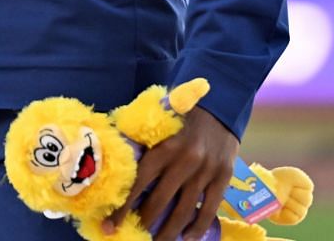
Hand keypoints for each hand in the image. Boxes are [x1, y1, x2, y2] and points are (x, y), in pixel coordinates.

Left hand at [106, 108, 238, 240]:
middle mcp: (183, 162)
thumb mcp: (155, 124)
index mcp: (161, 148)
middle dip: (145, 223)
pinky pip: (208, 209)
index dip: (122, 208)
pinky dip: (197, 227)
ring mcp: (204, 172)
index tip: (110, 226)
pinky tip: (188, 237)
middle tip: (136, 236)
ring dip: (170, 231)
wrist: (218, 106)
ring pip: (184, 211)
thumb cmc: (179, 115)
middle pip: (160, 202)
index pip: (137, 184)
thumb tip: (114, 163)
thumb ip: (138, 144)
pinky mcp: (223, 178)